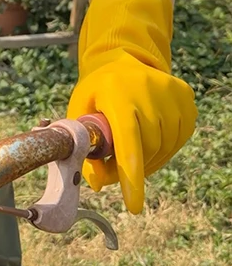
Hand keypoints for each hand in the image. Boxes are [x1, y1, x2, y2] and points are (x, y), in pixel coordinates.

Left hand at [69, 51, 196, 213]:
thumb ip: (83, 146)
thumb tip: (96, 184)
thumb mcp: (80, 111)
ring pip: (165, 146)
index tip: (133, 206)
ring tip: (130, 154)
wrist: (122, 59)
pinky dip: (164, 148)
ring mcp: (170, 93)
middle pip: (147, 149)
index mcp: (117, 93)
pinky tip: (149, 140)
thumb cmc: (97, 91)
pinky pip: (179, 137)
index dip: (130, 178)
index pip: (128, 143)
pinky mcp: (185, 97)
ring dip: (148, 160)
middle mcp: (147, 90)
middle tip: (115, 173)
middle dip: (132, 170)